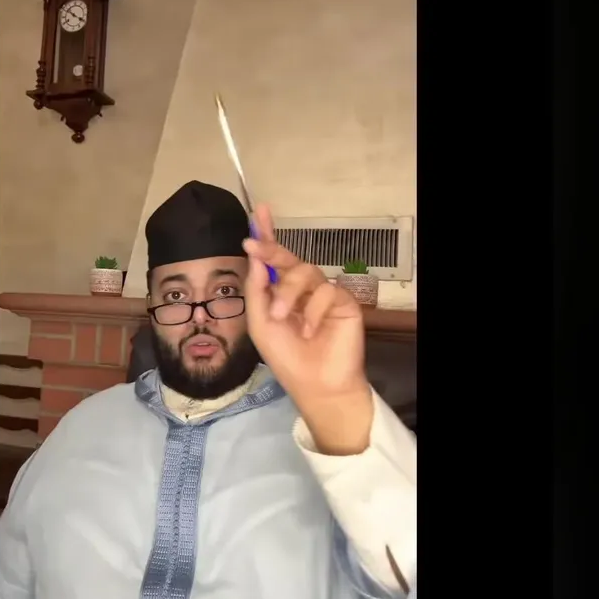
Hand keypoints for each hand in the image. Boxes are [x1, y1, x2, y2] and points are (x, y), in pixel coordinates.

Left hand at [243, 204, 373, 454]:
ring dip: (288, 292)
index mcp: (279, 293)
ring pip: (305, 271)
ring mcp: (323, 294)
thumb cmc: (286, 358)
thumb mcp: (260, 324)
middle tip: (255, 246)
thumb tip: (255, 256)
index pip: (273, 260)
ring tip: (280, 316)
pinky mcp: (343, 301)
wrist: (316, 385)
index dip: (267, 235)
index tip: (257, 212)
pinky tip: (310, 331)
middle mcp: (302, 289)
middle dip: (271, 251)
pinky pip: (325, 290)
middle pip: (289, 259)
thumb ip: (256, 290)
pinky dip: (313, 310)